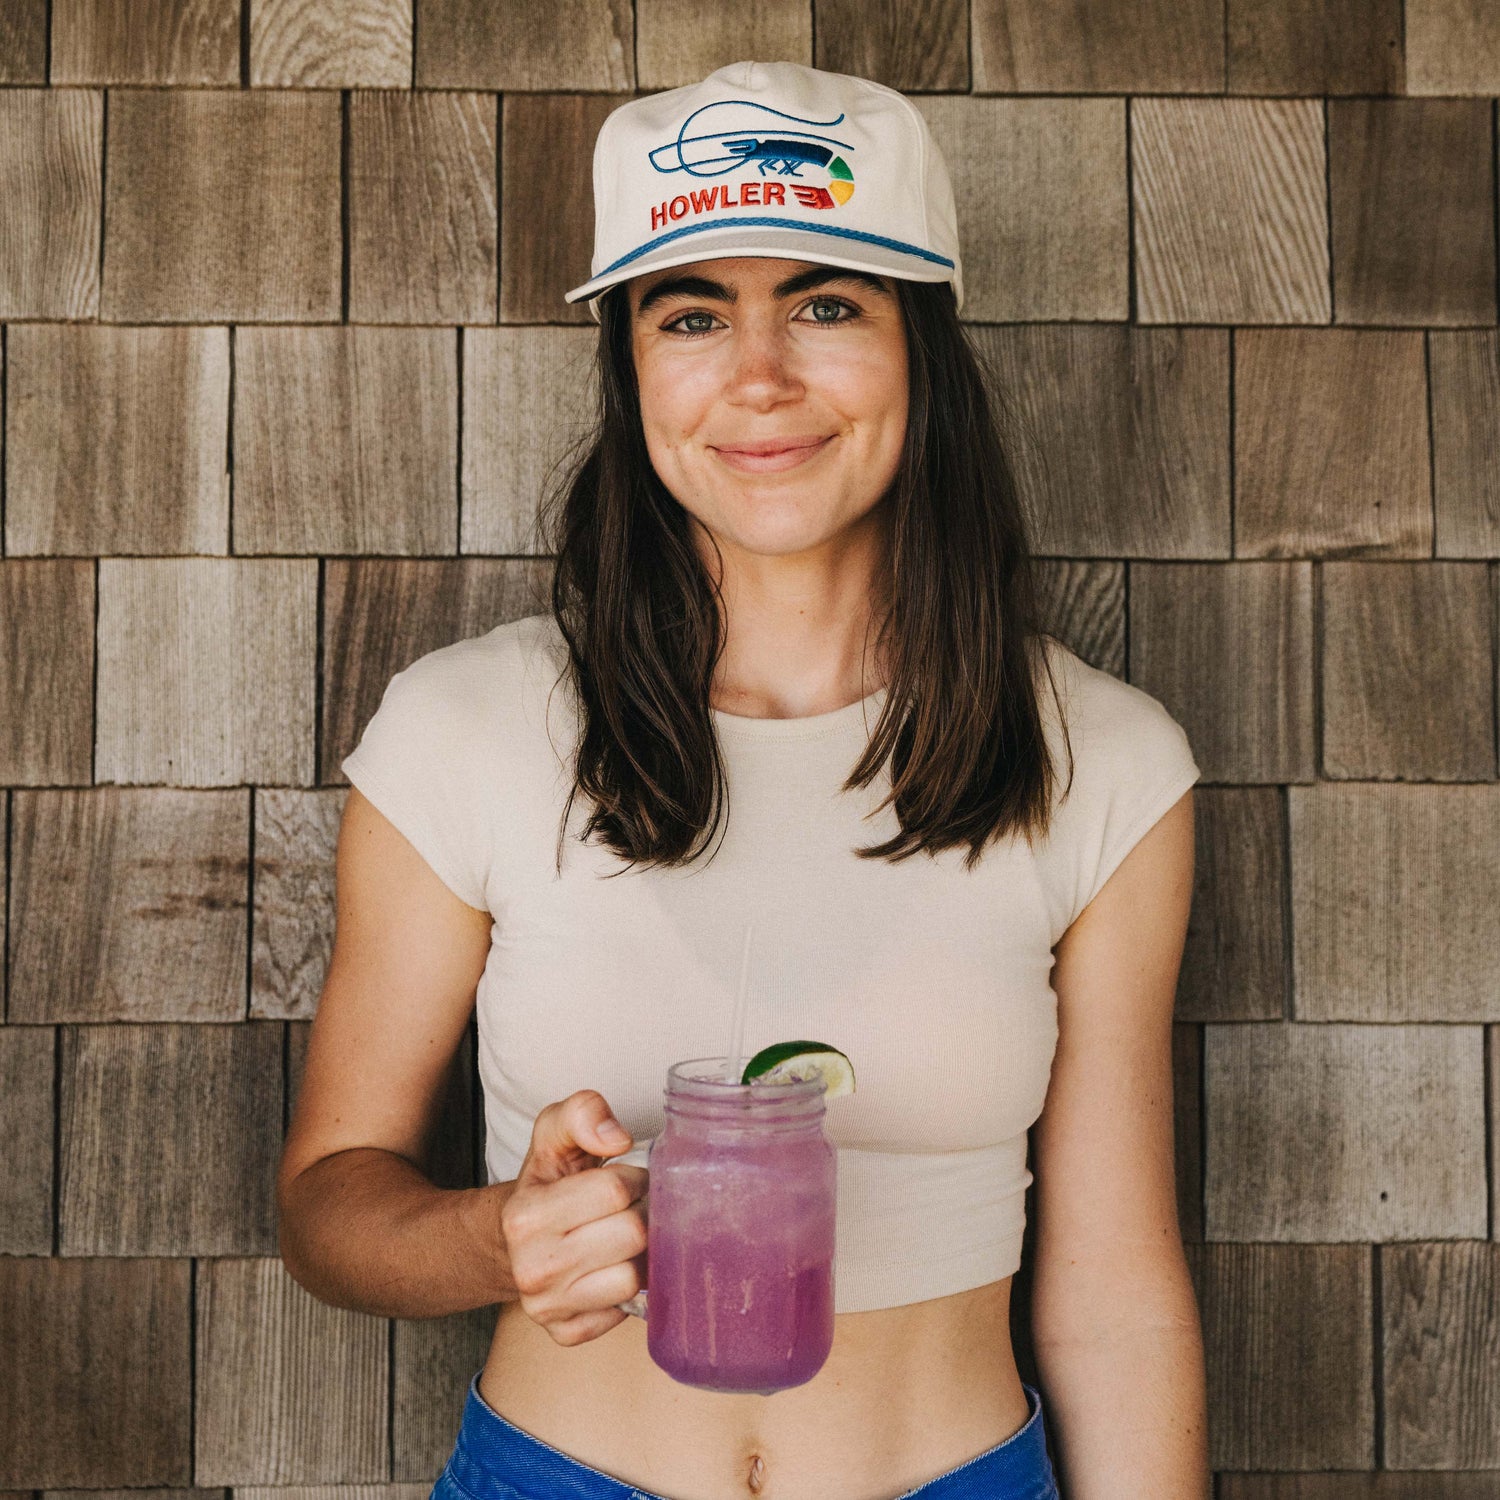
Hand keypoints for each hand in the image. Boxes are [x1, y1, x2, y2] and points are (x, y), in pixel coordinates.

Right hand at [501, 1089, 648, 1345]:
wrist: (512, 1239)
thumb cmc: (546, 1183)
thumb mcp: (554, 1135)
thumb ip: (582, 1113)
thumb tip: (618, 1138)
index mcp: (526, 1215)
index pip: (615, 1189)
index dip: (631, 1178)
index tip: (622, 1180)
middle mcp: (532, 1268)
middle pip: (632, 1234)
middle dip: (640, 1214)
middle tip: (627, 1209)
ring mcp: (547, 1308)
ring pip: (634, 1278)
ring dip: (639, 1254)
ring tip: (621, 1239)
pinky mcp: (566, 1334)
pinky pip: (625, 1313)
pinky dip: (628, 1291)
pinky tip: (611, 1269)